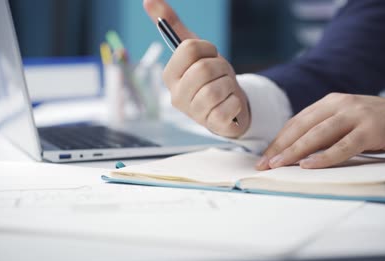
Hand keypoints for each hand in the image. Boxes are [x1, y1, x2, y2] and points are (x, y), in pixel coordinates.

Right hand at [143, 0, 249, 137]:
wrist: (230, 105)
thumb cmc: (211, 77)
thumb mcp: (196, 51)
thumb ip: (173, 26)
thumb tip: (148, 0)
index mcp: (170, 75)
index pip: (188, 49)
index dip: (207, 48)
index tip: (211, 55)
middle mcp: (177, 96)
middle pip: (205, 68)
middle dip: (221, 67)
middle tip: (222, 74)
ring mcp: (193, 113)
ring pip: (217, 88)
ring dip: (230, 84)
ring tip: (226, 89)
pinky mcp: (212, 125)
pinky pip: (229, 106)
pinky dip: (236, 101)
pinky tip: (231, 104)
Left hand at [256, 93, 384, 169]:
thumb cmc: (380, 124)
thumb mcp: (348, 122)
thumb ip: (325, 130)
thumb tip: (296, 152)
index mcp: (331, 102)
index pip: (297, 122)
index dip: (279, 140)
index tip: (264, 157)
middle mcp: (340, 104)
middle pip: (302, 127)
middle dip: (280, 147)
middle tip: (264, 165)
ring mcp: (357, 114)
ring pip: (318, 135)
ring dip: (295, 151)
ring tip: (278, 165)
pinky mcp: (372, 129)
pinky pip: (343, 146)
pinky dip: (324, 157)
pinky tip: (308, 166)